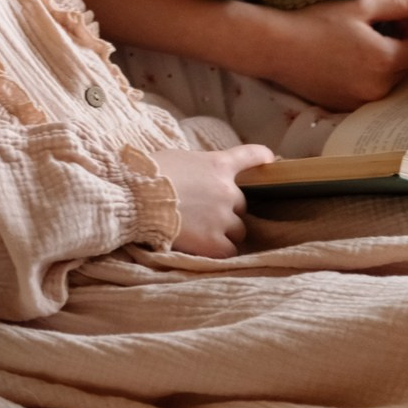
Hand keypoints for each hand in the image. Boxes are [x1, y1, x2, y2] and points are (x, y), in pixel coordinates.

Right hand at [152, 144, 273, 257]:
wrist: (136, 199)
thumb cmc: (148, 174)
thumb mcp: (176, 159)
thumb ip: (197, 169)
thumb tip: (198, 179)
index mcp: (217, 165)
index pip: (249, 156)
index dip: (261, 158)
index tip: (271, 160)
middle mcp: (227, 191)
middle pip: (241, 204)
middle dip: (227, 210)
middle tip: (205, 214)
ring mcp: (222, 218)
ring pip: (238, 230)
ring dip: (225, 232)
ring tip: (201, 233)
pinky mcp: (214, 243)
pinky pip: (229, 251)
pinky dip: (219, 251)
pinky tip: (204, 249)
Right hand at [260, 0, 407, 109]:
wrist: (275, 45)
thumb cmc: (316, 19)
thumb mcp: (361, 6)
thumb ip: (401, 4)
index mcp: (386, 60)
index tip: (394, 18)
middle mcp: (378, 87)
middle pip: (406, 67)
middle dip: (399, 46)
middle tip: (375, 26)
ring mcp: (360, 100)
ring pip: (388, 81)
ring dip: (383, 63)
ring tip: (359, 42)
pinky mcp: (344, 106)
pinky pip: (367, 92)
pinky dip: (365, 77)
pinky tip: (344, 58)